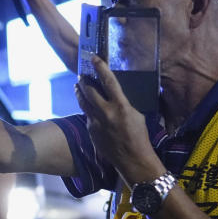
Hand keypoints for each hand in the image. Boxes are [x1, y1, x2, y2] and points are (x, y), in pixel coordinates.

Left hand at [74, 52, 164, 186]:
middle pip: (89, 90)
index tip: (94, 58)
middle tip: (82, 74)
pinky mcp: (91, 131)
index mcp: (121, 106)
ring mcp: (96, 122)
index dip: (101, 67)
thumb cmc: (139, 136)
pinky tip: (89, 108)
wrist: (132, 159)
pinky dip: (88, 110)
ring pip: (83, 102)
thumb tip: (117, 95)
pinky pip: (87, 117)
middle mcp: (106, 112)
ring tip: (77, 85)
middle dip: (84, 80)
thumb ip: (124, 103)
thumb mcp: (137, 115)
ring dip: (79, 92)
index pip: (109, 81)